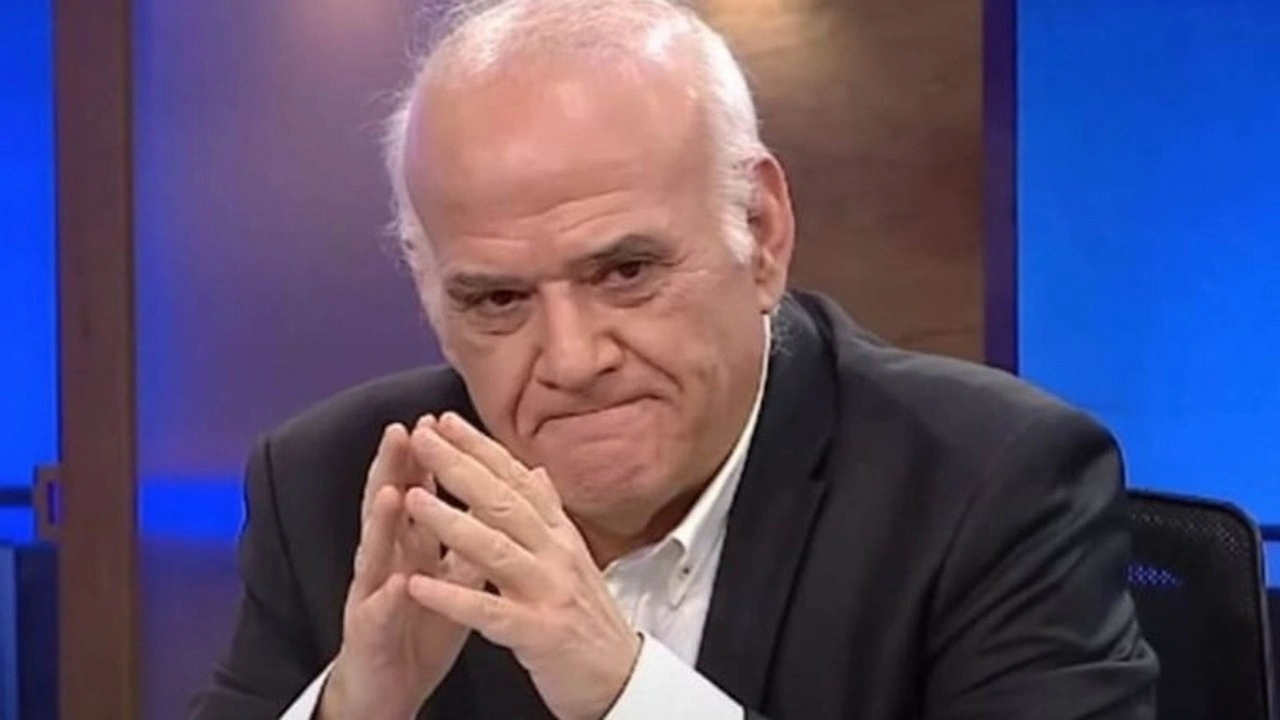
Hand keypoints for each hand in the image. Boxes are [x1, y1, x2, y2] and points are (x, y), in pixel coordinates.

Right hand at [319, 419, 483, 719]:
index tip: (442, 419)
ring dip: (382, 523)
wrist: (391, 688)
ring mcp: (372, 598)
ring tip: (394, 491)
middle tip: (402, 430)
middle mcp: (386, 563)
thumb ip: (465, 538)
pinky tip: (400, 581)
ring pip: (375, 554)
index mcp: (410, 547)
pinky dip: (390, 598)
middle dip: (394, 469)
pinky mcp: (370, 636)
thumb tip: (492, 499)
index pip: (418, 492)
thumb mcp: (452, 578)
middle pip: (389, 508)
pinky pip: (381, 616)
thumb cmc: (420, 627)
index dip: (430, 458)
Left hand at [402, 413, 641, 719]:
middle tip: (422, 437)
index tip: (447, 421)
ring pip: (495, 549)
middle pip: (504, 503)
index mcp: (560, 536)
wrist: (622, 679)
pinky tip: (418, 584)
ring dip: (450, 522)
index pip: (518, 481)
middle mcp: (556, 555)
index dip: (481, 449)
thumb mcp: (574, 558)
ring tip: (412, 498)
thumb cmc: (589, 621)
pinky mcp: (538, 633)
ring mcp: (548, 593)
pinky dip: (452, 597)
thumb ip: (550, 514)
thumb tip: (537, 471)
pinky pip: (488, 612)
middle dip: (460, 467)